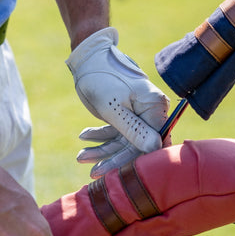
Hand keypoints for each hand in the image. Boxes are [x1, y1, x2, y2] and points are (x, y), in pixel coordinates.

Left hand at [66, 28, 169, 176]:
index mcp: (154, 106)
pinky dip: (99, 137)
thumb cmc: (102, 79)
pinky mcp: (124, 115)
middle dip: (112, 158)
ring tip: (80, 156)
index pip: (151, 142)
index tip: (116, 176)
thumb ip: (134, 130)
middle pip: (136, 145)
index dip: (136, 160)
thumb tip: (155, 149)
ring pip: (123, 141)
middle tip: (91, 171)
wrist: (88, 59)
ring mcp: (137, 114)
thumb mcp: (113, 108)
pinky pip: (115, 133)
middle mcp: (150, 112)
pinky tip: (83, 137)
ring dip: (102, 150)